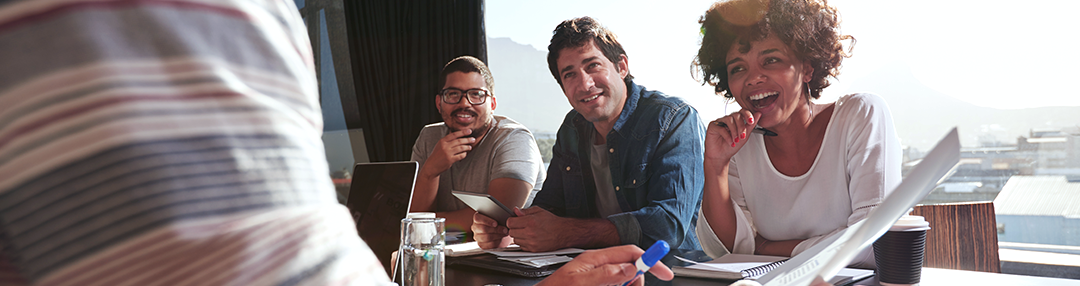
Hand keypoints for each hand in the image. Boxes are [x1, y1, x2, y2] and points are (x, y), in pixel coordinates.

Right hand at [420, 129, 475, 177]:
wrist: (432, 166)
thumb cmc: (437, 155)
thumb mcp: (440, 145)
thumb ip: (448, 141)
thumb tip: (459, 136)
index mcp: (442, 141)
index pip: (454, 134)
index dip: (463, 132)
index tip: (469, 131)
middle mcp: (445, 146)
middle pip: (459, 141)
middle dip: (467, 140)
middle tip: (473, 139)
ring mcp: (447, 153)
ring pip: (461, 148)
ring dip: (467, 147)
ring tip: (470, 147)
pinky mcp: (450, 160)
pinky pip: (460, 156)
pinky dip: (464, 154)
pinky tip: (465, 153)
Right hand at [472, 212, 511, 248]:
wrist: (504, 232)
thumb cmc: (502, 222)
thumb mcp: (506, 216)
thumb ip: (510, 212)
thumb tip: (516, 209)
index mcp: (478, 218)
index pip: (478, 218)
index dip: (486, 221)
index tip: (496, 223)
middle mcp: (476, 227)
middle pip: (483, 229)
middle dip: (496, 229)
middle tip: (505, 230)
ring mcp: (478, 237)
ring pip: (486, 237)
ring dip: (497, 235)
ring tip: (505, 234)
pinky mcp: (482, 245)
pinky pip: (488, 245)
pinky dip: (496, 242)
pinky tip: (501, 239)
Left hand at [506, 207, 568, 251]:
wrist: (563, 232)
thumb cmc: (552, 221)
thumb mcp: (538, 211)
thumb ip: (525, 211)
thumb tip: (515, 210)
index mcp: (530, 222)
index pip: (510, 222)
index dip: (512, 220)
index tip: (515, 220)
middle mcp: (530, 233)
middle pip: (511, 232)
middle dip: (515, 228)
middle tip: (521, 226)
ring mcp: (531, 243)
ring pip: (515, 240)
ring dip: (519, 236)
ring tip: (527, 232)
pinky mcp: (533, 250)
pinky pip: (521, 247)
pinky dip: (523, 243)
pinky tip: (530, 238)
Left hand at [536, 245, 672, 285]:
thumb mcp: (579, 283)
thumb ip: (606, 274)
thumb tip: (631, 267)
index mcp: (594, 259)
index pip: (629, 253)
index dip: (650, 260)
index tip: (664, 272)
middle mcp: (597, 268)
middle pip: (630, 272)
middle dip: (635, 282)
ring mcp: (597, 281)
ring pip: (623, 284)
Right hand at [704, 109, 761, 162]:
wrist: (721, 156)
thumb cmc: (731, 147)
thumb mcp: (744, 136)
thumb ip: (751, 125)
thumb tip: (758, 114)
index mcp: (736, 120)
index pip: (742, 111)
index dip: (747, 114)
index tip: (751, 121)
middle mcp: (728, 120)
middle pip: (736, 115)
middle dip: (741, 126)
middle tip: (742, 136)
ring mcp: (720, 122)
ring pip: (729, 119)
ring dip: (734, 131)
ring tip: (735, 140)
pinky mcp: (712, 126)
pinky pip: (721, 127)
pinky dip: (727, 136)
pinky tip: (730, 142)